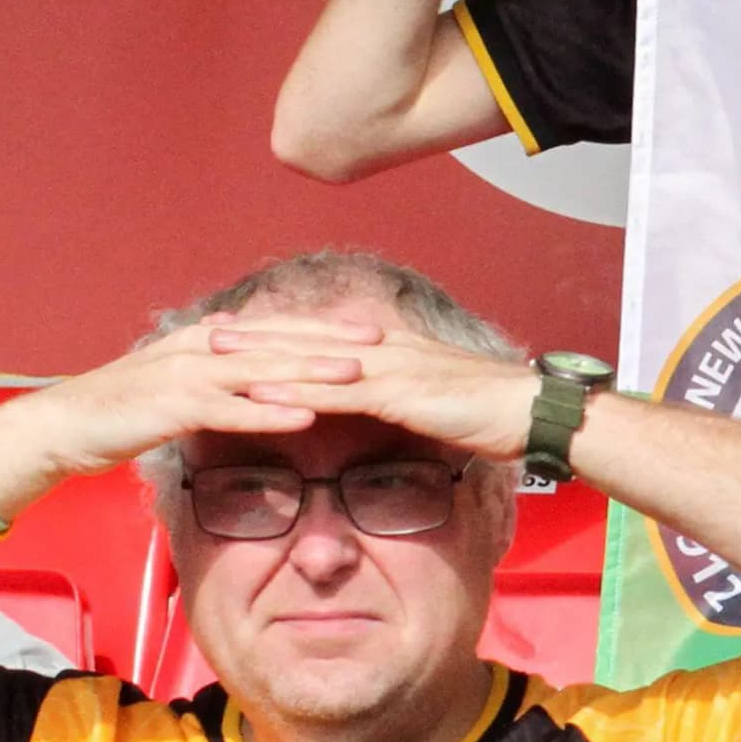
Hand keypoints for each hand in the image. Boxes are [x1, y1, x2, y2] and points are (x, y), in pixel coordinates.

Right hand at [0, 315, 382, 493]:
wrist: (60, 428)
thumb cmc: (121, 410)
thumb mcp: (175, 378)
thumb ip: (214, 364)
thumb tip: (247, 349)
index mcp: (206, 340)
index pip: (277, 328)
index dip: (325, 327)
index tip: (372, 329)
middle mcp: (201, 348)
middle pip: (279, 341)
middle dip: (332, 340)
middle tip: (384, 342)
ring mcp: (185, 375)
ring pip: (261, 370)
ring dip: (311, 370)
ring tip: (358, 374)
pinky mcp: (172, 407)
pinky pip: (229, 409)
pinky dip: (268, 410)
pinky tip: (304, 416)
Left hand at [208, 315, 539, 464]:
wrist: (533, 411)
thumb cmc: (497, 411)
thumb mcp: (444, 399)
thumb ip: (412, 397)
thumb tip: (393, 408)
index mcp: (396, 349)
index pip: (326, 334)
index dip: (282, 330)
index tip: (244, 329)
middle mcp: (386, 350)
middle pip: (308, 336)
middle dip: (256, 334)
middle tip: (207, 330)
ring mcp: (390, 368)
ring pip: (311, 359)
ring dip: (260, 358)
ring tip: (214, 357)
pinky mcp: (397, 394)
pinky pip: (334, 393)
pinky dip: (293, 392)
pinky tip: (259, 395)